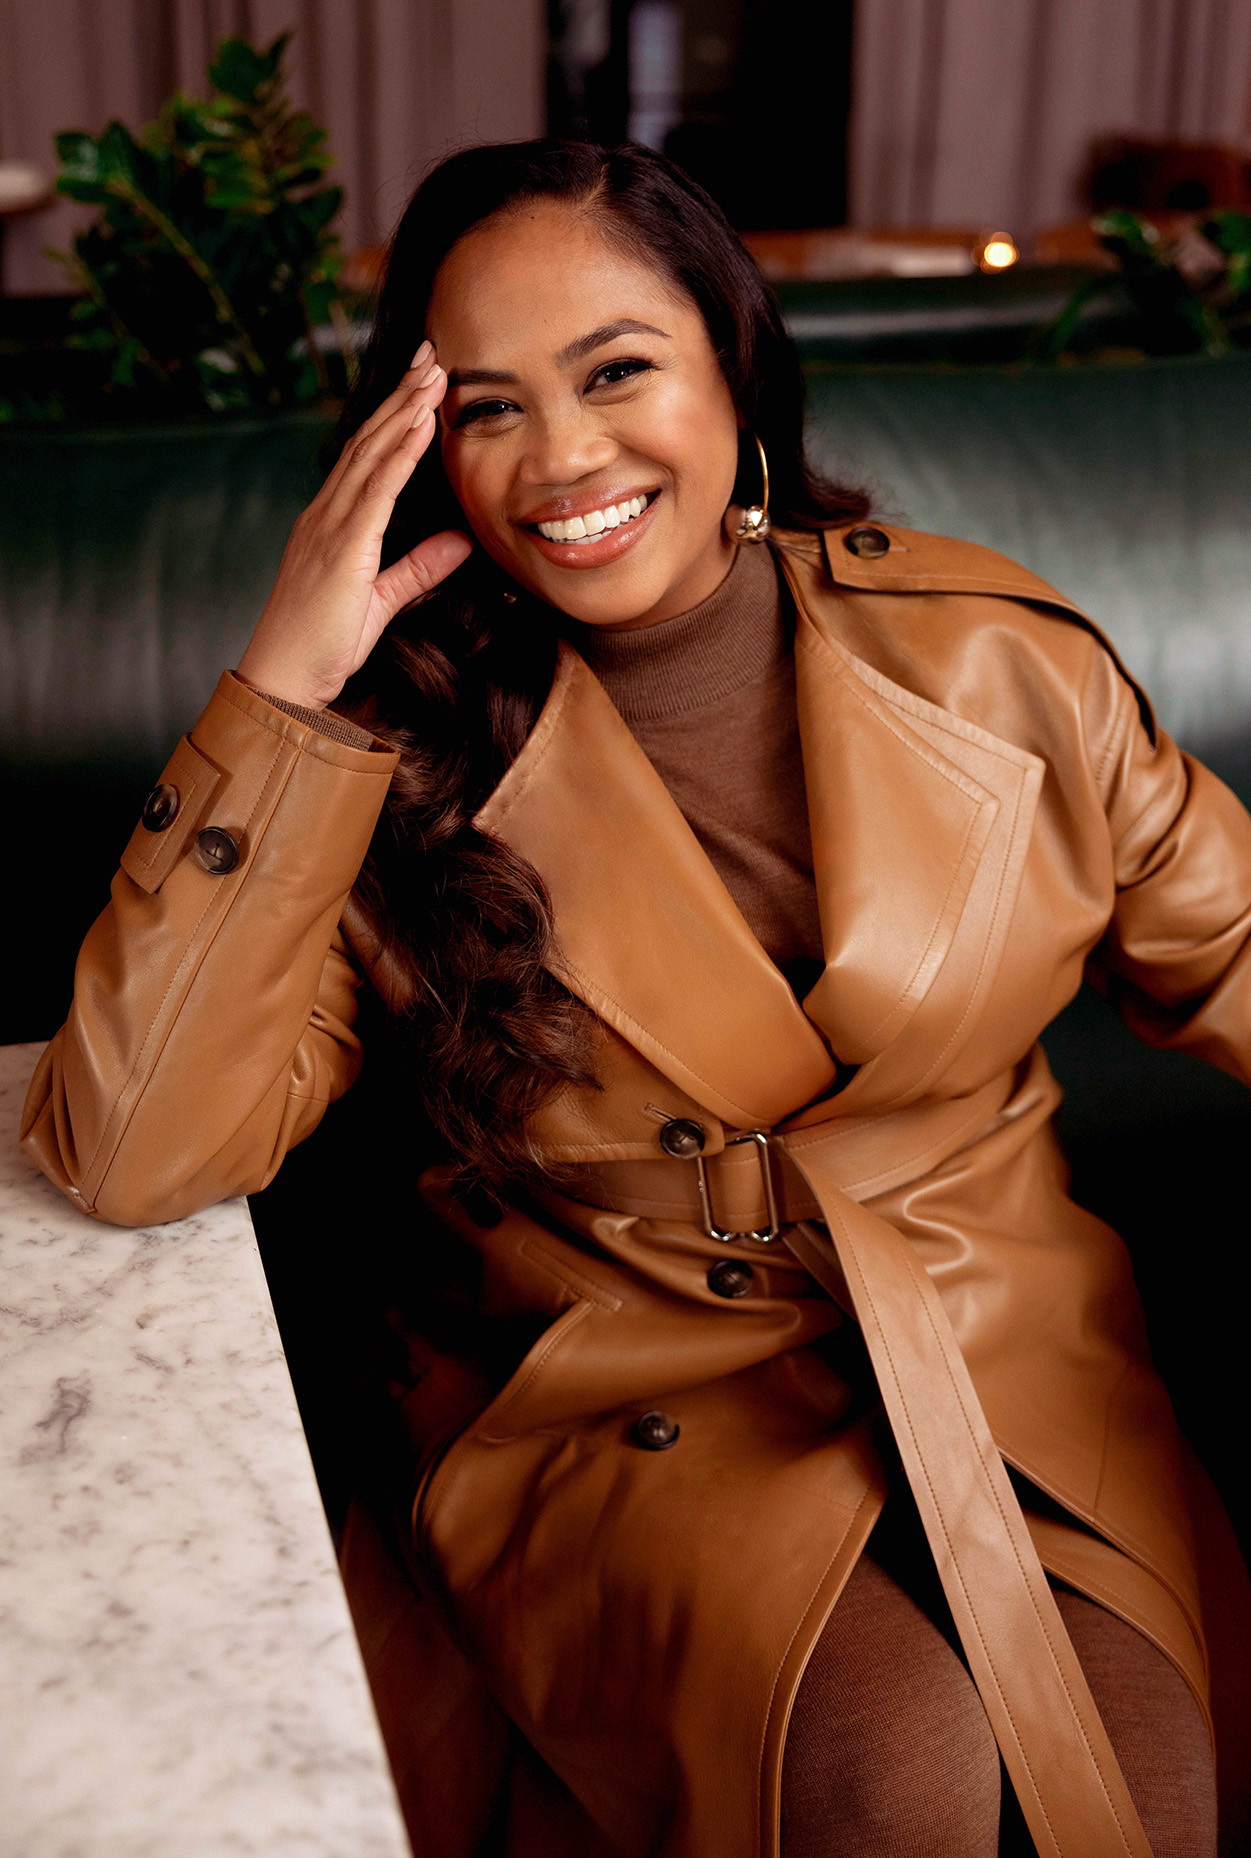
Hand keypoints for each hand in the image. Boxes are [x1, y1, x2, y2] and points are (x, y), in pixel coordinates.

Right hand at [236, 341, 472, 709]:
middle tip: (431, 353)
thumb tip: (459, 541)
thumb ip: (419, 567)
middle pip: (368, 440)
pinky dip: (399, 453)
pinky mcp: (342, 547)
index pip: (367, 456)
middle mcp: (327, 514)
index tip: (423, 382)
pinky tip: (420, 424)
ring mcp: (330, 526)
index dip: (396, 416)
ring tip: (432, 373)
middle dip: (401, 394)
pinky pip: (376, 490)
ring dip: (404, 409)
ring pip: (371, 453)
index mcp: (333, 523)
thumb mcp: (383, 600)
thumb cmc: (323, 645)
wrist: (286, 678)